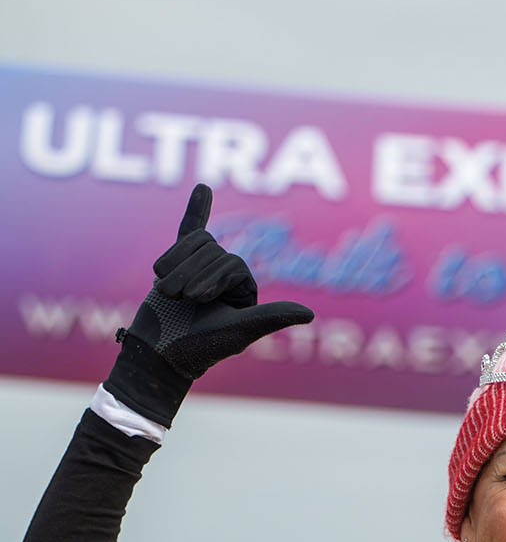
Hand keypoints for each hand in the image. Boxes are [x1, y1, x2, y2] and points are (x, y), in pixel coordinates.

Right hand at [104, 185, 314, 424]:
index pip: (230, 262)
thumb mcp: (239, 331)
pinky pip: (190, 231)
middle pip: (210, 251)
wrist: (160, 352)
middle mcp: (227, 277)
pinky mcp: (179, 264)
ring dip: (174, 267)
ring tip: (167, 293)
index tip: (195, 301)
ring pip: (192, 245)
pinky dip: (196, 209)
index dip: (210, 278)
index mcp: (246, 290)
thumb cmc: (200, 346)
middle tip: (178, 300)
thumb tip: (309, 314)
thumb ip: (272, 317)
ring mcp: (202, 268)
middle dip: (190, 275)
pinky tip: (203, 189)